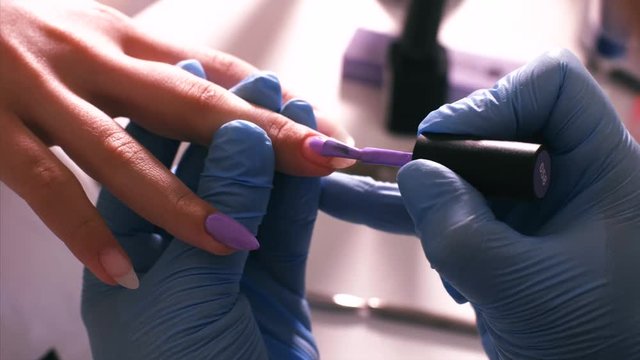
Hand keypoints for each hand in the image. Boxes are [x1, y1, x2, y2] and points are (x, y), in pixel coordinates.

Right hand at [0, 0, 351, 286]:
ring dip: (182, 197)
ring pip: (122, 150)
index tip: (325, 130)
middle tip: (319, 162)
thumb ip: (149, 65)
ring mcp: (39, 92)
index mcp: (119, 35)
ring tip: (233, 238)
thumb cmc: (15, 31)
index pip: (216, 69)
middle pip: (191, 99)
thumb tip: (222, 88)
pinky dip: (82, 230)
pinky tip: (120, 268)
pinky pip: (43, 185)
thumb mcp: (91, 33)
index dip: (276, 102)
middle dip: (260, 135)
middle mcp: (88, 55)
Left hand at [82, 66, 319, 358]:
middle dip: (233, 130)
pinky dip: (305, 189)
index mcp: (129, 258)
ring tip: (293, 105)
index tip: (195, 81)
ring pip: (256, 196)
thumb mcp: (189, 290)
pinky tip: (313, 156)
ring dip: (276, 153)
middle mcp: (178, 257)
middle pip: (206, 177)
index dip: (171, 122)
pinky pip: (291, 225)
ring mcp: (230, 269)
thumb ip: (217, 210)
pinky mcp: (276, 283)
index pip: (144, 172)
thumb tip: (238, 138)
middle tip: (257, 85)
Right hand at [396, 49, 639, 357]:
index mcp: (600, 168)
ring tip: (410, 238)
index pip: (551, 88)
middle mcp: (565, 176)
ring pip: (461, 174)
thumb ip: (460, 229)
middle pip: (492, 129)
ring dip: (426, 206)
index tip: (446, 144)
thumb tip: (413, 174)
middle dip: (448, 168)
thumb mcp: (523, 289)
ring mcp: (530, 207)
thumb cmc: (597, 346)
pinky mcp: (504, 236)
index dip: (495, 102)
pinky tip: (349, 203)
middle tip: (425, 206)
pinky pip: (450, 211)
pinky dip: (408, 216)